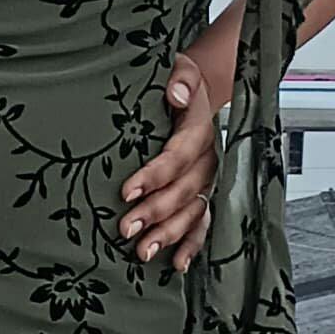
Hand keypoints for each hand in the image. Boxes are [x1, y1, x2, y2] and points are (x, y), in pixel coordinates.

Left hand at [121, 34, 230, 271]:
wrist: (199, 92)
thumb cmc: (182, 83)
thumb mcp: (183, 68)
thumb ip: (181, 78)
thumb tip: (176, 92)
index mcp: (198, 132)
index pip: (175, 157)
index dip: (153, 176)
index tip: (127, 192)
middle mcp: (208, 160)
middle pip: (182, 191)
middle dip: (154, 213)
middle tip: (126, 230)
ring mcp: (208, 180)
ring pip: (192, 212)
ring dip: (169, 235)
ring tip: (143, 253)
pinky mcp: (205, 193)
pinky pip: (203, 222)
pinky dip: (193, 245)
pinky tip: (178, 265)